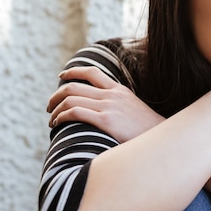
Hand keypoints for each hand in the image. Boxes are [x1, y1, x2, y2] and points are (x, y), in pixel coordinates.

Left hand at [47, 66, 164, 142]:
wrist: (160, 138)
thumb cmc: (146, 130)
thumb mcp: (134, 108)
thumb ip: (118, 104)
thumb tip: (104, 109)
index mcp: (119, 90)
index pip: (91, 72)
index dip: (72, 72)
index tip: (62, 76)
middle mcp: (112, 95)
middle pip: (74, 86)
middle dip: (56, 95)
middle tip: (50, 105)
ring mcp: (109, 107)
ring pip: (71, 99)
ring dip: (55, 109)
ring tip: (51, 119)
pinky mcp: (106, 121)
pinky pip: (75, 112)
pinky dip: (61, 117)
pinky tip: (57, 124)